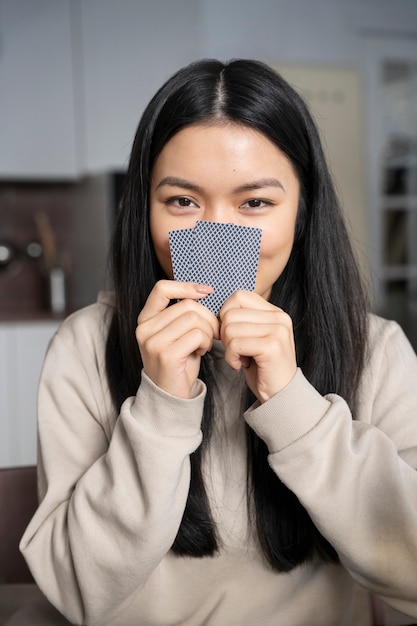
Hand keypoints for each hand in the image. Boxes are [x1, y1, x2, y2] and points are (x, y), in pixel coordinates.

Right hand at [136, 281, 219, 398]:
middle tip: (213, 333)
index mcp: (145, 319)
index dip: (186, 286)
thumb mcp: (177, 333)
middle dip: (208, 318)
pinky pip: (197, 335)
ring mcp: (153, 342)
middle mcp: (144, 328)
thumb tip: (204, 291)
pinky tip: (202, 352)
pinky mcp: (166, 355)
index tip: (206, 291)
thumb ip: (183, 313)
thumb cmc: (179, 363)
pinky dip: (206, 342)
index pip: (162, 288)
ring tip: (204, 344)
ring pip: (195, 319)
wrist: (171, 397)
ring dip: (208, 332)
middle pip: (187, 305)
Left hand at [219, 291, 296, 402]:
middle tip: (237, 351)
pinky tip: (242, 366)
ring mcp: (278, 331)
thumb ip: (241, 320)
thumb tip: (215, 311)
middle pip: (230, 313)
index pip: (238, 296)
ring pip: (230, 329)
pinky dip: (231, 358)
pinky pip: (235, 344)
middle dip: (225, 335)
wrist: (281, 395)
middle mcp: (279, 317)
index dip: (226, 315)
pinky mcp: (272, 346)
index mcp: (275, 312)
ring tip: (241, 359)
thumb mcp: (253, 337)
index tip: (230, 335)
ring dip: (228, 349)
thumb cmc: (263, 367)